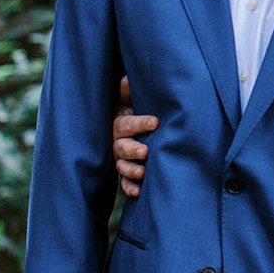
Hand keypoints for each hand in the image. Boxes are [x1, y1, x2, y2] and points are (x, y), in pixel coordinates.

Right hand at [113, 75, 156, 197]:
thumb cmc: (137, 107)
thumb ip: (128, 90)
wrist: (138, 124)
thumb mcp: (131, 97)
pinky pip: (125, 183)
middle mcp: (118, 142)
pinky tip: (138, 192)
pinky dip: (130, 188)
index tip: (155, 122)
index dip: (139, 123)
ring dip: (131, 170)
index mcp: (120, 122)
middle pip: (121, 147)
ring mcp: (121, 159)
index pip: (126, 123)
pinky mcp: (127, 173)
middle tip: (145, 151)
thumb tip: (127, 80)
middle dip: (133, 149)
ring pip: (122, 166)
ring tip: (143, 172)